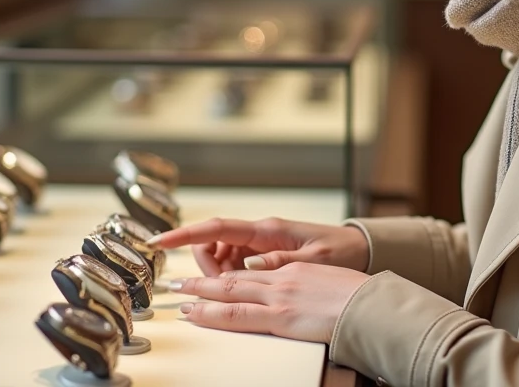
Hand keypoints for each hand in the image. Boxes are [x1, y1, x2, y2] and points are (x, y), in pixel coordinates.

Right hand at [154, 217, 369, 276]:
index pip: (217, 228)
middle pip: (212, 246)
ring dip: (221, 275)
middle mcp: (259, 234)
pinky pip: (236, 266)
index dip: (185, 234)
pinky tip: (250, 287)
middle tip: (225, 288)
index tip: (159, 241)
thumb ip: (280, 262)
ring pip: (221, 258)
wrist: (359, 248)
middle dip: (207, 268)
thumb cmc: (340, 251)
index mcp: (268, 231)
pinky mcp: (264, 255)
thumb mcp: (314, 259)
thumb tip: (249, 265)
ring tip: (244, 289)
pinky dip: (235, 277)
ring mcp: (260, 244)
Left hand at [169, 263, 370, 343]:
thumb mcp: (328, 281)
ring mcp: (279, 297)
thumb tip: (291, 293)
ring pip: (229, 292)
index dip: (228, 275)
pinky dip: (212, 312)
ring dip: (201, 294)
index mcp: (294, 270)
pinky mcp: (280, 315)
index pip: (253, 272)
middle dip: (204, 280)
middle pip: (234, 278)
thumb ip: (303, 283)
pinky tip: (197, 313)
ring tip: (179, 297)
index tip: (212, 278)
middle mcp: (281, 279)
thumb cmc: (358, 297)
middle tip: (180, 283)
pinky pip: (237, 313)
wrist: (371, 306)